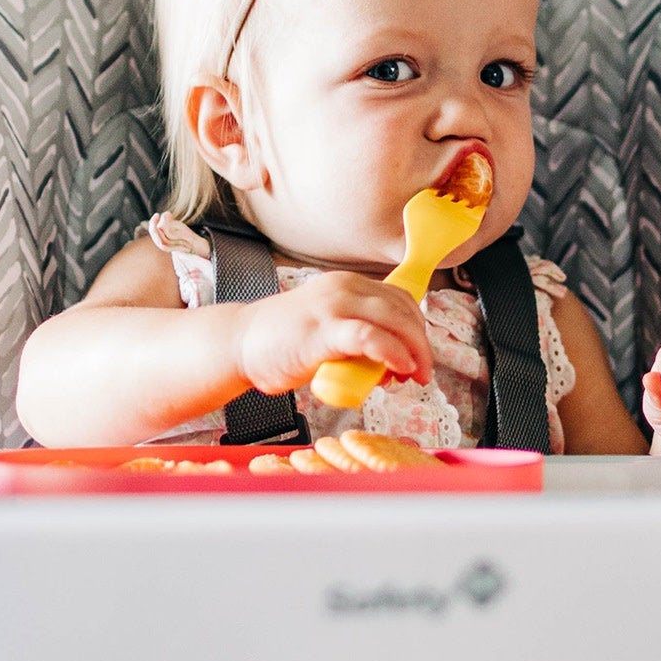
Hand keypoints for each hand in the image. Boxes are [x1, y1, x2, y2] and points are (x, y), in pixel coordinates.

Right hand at [237, 272, 431, 397]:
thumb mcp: (328, 329)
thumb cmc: (280, 343)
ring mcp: (333, 307)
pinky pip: (370, 337)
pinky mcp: (323, 331)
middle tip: (423, 372)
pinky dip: (392, 352)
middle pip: (403, 309)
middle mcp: (344, 288)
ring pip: (394, 320)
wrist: (237, 345)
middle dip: (420, 342)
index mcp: (347, 285)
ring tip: (414, 375)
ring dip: (413, 350)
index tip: (418, 355)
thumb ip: (358, 338)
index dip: (416, 328)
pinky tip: (399, 368)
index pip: (400, 298)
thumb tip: (392, 363)